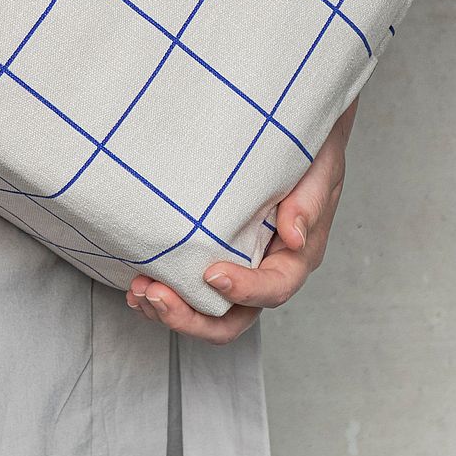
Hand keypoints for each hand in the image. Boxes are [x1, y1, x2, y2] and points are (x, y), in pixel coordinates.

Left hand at [125, 95, 358, 341]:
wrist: (293, 135)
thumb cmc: (310, 155)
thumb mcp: (318, 172)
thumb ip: (307, 204)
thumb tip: (294, 237)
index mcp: (294, 258)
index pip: (273, 288)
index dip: (243, 290)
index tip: (212, 274)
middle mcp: (265, 272)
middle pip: (233, 319)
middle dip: (192, 318)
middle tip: (157, 295)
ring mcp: (238, 270)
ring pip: (207, 313)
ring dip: (171, 311)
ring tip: (139, 292)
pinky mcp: (215, 258)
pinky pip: (191, 292)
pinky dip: (165, 295)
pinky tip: (137, 287)